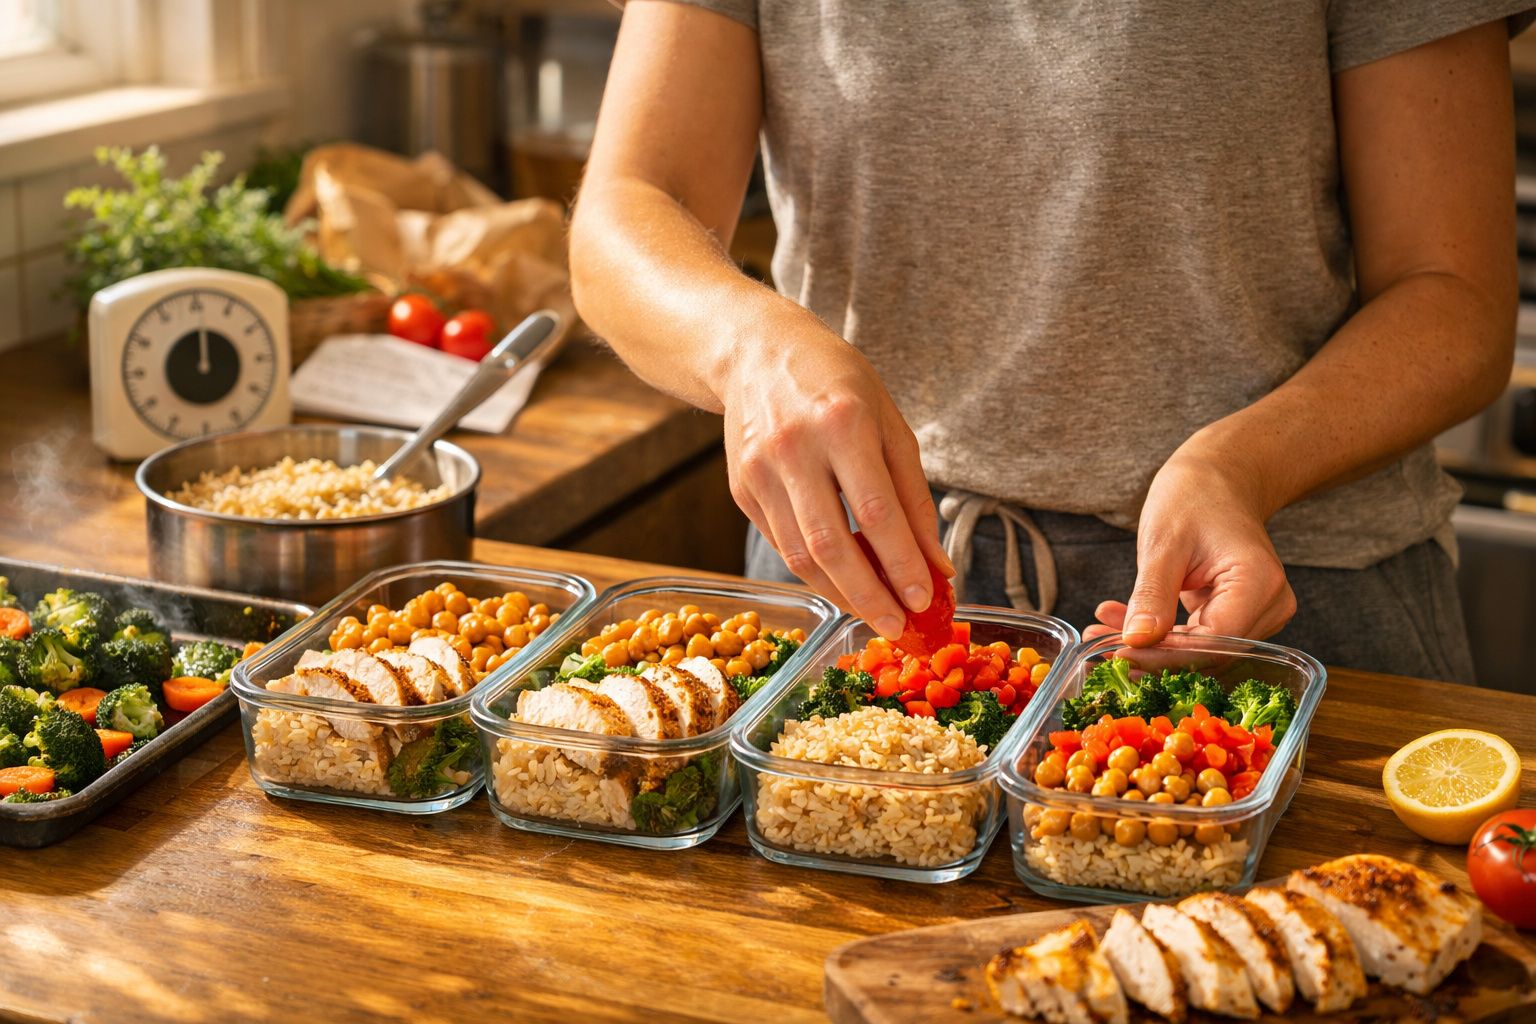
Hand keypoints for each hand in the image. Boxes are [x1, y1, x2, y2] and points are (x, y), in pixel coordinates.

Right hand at [722, 319, 952, 638]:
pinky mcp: (740, 491)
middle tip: (897, 628)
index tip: (924, 601)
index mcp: (841, 423)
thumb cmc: (836, 381)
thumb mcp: (889, 423)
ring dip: (842, 594)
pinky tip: (843, 582)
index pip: (875, 512)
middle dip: (868, 597)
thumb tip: (937, 565)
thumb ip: (914, 495)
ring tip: (875, 613)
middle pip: (831, 546)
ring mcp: (759, 473)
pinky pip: (782, 544)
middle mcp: (794, 449)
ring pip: (800, 555)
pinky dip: (816, 571)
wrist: (755, 351)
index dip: (901, 565)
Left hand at [1084, 450, 1295, 645]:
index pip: (1213, 642)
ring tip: (1099, 631)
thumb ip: (1152, 594)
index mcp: (1259, 584)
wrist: (1216, 478)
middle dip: (1150, 653)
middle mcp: (1269, 606)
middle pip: (1207, 653)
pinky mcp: (1237, 617)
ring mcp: (1258, 614)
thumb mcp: (1164, 542)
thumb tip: (1135, 642)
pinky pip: (1195, 637)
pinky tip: (1117, 622)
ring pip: (1198, 650)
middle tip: (1098, 647)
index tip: (1118, 654)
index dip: (1165, 655)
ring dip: (1148, 645)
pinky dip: (1157, 633)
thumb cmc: (1194, 496)